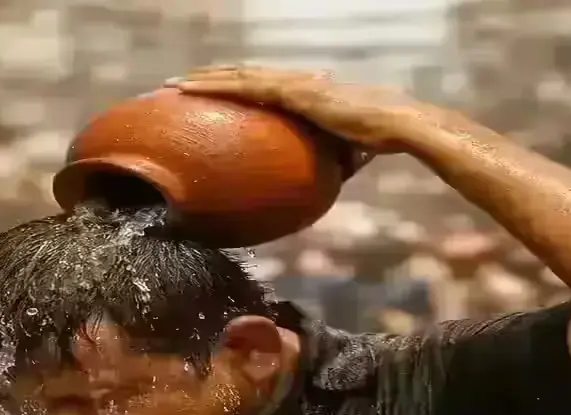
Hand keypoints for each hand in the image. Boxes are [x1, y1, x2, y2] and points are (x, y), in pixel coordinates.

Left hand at [165, 65, 419, 153]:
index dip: (236, 86)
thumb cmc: (379, 139)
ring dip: (204, 79)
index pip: (263, 85)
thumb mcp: (344, 151)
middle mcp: (296, 80)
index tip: (212, 94)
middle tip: (180, 87)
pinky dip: (213, 86)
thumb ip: (328, 160)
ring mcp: (292, 82)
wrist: (398, 125)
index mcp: (307, 91)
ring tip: (173, 86)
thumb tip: (321, 182)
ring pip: (237, 76)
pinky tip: (188, 90)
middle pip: (244, 75)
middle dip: (212, 78)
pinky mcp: (291, 91)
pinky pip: (243, 87)